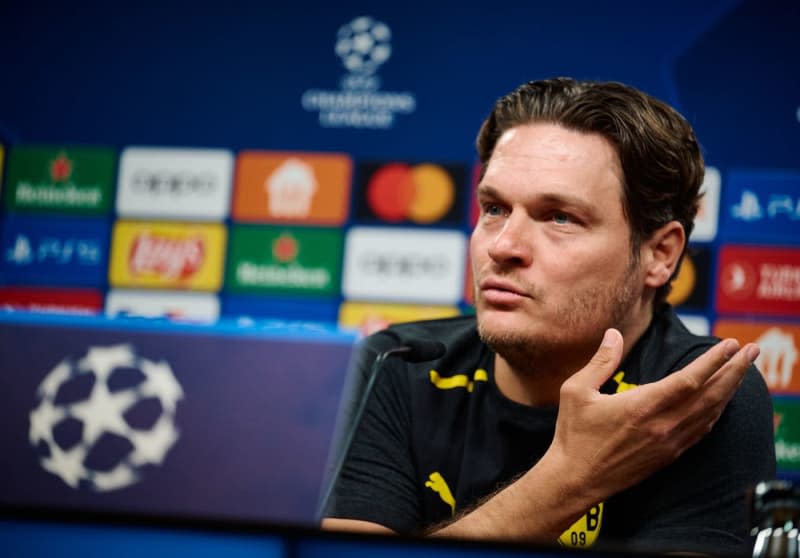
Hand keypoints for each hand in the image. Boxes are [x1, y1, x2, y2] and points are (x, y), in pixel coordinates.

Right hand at [546, 328, 759, 504]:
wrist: (575, 479)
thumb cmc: (573, 434)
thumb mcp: (576, 391)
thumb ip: (600, 362)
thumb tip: (614, 334)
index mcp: (641, 406)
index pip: (689, 380)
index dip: (713, 361)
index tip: (730, 344)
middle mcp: (661, 425)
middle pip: (710, 395)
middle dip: (734, 371)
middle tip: (752, 351)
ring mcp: (668, 443)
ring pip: (710, 414)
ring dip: (730, 390)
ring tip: (743, 371)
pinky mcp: (668, 456)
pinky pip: (701, 431)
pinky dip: (716, 413)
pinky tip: (721, 402)